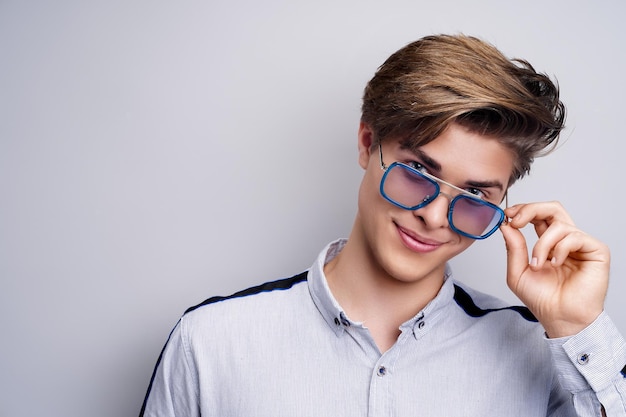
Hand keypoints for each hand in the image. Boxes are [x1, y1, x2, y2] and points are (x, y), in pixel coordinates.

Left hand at [499, 201, 609, 337]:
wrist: (560, 318)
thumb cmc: (542, 299)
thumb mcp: (517, 272)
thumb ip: (513, 247)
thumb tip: (506, 225)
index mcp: (548, 242)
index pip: (538, 215)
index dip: (523, 209)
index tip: (508, 214)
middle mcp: (565, 240)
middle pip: (552, 208)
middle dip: (531, 209)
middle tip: (516, 221)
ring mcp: (581, 244)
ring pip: (559, 224)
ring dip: (541, 244)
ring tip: (538, 264)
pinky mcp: (596, 250)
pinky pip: (574, 236)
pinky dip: (559, 249)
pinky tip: (555, 265)